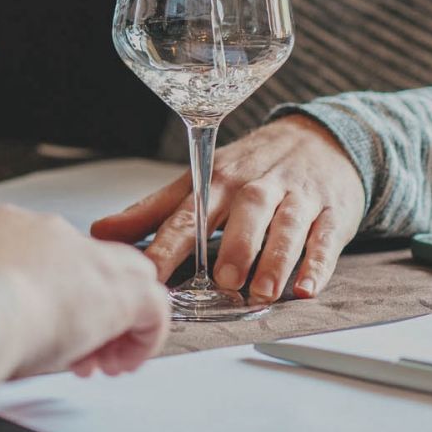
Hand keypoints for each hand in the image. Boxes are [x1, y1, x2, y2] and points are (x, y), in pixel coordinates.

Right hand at [0, 206, 168, 378]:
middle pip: (86, 262)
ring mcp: (85, 256)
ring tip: (100, 360)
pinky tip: (120, 364)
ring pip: (126, 276)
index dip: (47, 293)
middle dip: (85, 304)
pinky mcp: (118, 289)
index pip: (41, 254)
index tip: (39, 325)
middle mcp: (48, 234)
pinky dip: (142, 337)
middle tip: (74, 346)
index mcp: (4, 228)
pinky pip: (153, 307)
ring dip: (116, 320)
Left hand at [91, 115, 364, 302]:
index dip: (167, 245)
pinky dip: (318, 264)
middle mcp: (255, 187)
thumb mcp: (200, 181)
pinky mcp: (330, 213)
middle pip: (244, 213)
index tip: (149, 274)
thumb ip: (152, 211)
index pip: (188, 214)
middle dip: (234, 246)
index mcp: (216, 181)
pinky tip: (307, 287)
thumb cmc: (250, 169)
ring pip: (286, 226)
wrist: (318, 140)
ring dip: (274, 259)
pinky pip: (325, 238)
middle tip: (223, 280)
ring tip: (262, 291)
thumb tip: (100, 231)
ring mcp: (295, 198)